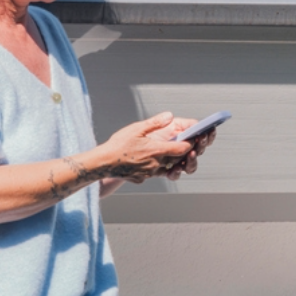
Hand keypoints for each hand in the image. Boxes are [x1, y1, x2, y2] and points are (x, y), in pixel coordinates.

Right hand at [92, 112, 206, 182]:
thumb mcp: (136, 128)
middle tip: (183, 144)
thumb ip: (155, 123)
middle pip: (177, 159)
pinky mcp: (142, 178)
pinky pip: (155, 173)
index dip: (190, 143)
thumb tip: (170, 116)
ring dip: (171, 161)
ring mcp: (150, 173)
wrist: (103, 163)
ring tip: (168, 152)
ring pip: (168, 168)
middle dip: (182, 152)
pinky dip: (157, 167)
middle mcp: (157, 164)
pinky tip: (151, 160)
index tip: (193, 138)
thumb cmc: (118, 145)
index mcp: (157, 151)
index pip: (182, 149)